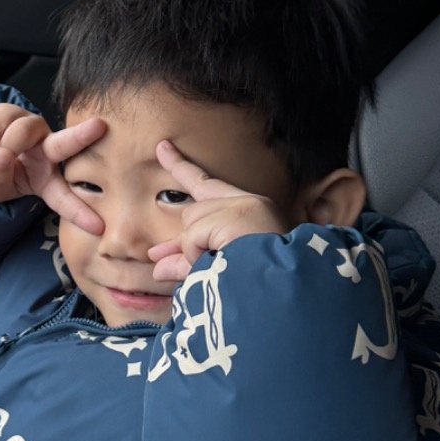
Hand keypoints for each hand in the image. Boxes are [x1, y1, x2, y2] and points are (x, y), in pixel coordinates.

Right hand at [0, 104, 106, 233]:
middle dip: (80, 137)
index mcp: (46, 180)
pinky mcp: (11, 112)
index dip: (79, 212)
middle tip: (98, 127)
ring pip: (20, 134)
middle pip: (62, 145)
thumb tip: (0, 155)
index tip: (99, 227)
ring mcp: (30, 129)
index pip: (64, 198)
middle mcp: (45, 151)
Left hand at [148, 139, 288, 282]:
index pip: (207, 185)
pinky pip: (193, 236)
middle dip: (185, 240)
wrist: (281, 294)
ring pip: (191, 223)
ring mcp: (243, 206)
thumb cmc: (250, 286)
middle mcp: (249, 203)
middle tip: (164, 257)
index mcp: (251, 212)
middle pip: (193, 212)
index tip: (161, 147)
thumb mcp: (214, 270)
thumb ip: (186, 263)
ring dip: (196, 251)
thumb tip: (157, 266)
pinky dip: (197, 255)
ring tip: (224, 268)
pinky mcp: (235, 215)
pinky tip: (221, 263)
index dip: (181, 166)